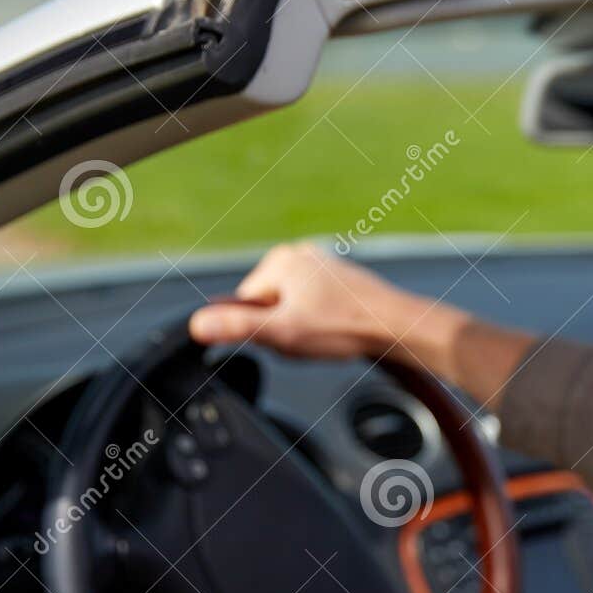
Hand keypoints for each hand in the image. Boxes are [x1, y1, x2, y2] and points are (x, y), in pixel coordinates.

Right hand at [188, 242, 414, 359]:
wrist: (395, 326)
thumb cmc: (344, 327)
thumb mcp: (283, 333)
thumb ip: (238, 328)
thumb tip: (197, 325)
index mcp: (280, 261)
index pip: (245, 304)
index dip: (262, 329)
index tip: (287, 336)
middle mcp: (299, 255)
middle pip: (269, 306)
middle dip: (284, 328)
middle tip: (309, 337)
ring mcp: (321, 265)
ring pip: (292, 309)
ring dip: (304, 328)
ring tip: (326, 334)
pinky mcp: (339, 279)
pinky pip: (314, 307)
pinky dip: (322, 323)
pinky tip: (337, 330)